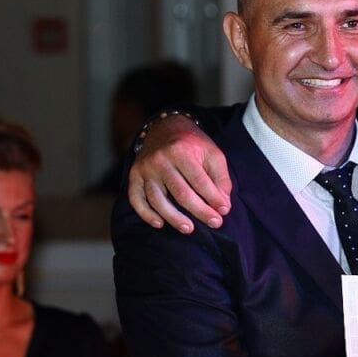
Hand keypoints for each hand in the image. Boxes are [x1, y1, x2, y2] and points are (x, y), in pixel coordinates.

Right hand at [127, 113, 231, 232]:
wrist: (164, 127)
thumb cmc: (193, 144)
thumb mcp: (213, 154)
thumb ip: (221, 179)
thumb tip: (223, 206)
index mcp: (181, 151)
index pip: (199, 181)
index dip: (213, 198)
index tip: (223, 212)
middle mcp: (160, 160)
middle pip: (180, 193)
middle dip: (199, 211)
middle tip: (214, 224)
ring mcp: (144, 169)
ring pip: (157, 199)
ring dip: (174, 218)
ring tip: (189, 229)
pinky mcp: (133, 176)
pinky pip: (136, 199)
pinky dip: (146, 214)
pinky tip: (159, 223)